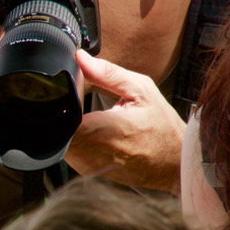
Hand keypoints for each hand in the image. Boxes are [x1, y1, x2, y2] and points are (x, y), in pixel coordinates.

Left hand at [65, 52, 187, 192]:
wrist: (173, 163)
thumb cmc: (161, 128)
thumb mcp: (141, 90)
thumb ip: (108, 73)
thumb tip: (81, 58)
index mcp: (106, 130)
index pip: (62, 116)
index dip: (60, 101)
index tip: (70, 91)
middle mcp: (93, 152)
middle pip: (55, 128)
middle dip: (62, 110)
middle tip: (80, 101)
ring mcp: (88, 165)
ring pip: (59, 140)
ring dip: (67, 125)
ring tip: (89, 116)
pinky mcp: (87, 171)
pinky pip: (68, 150)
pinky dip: (73, 138)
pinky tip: (91, 130)